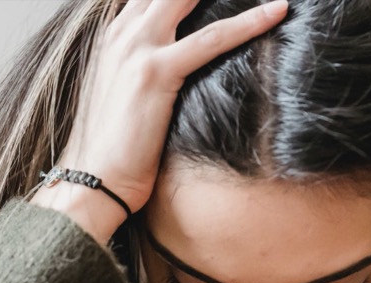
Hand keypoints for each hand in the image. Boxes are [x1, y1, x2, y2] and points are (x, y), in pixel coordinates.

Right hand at [36, 0, 288, 244]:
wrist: (94, 178)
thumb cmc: (116, 147)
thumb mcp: (127, 94)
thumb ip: (148, 66)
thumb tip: (184, 63)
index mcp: (116, 35)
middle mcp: (124, 33)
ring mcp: (136, 49)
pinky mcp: (155, 73)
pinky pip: (212, 39)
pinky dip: (249, 23)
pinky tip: (276, 11)